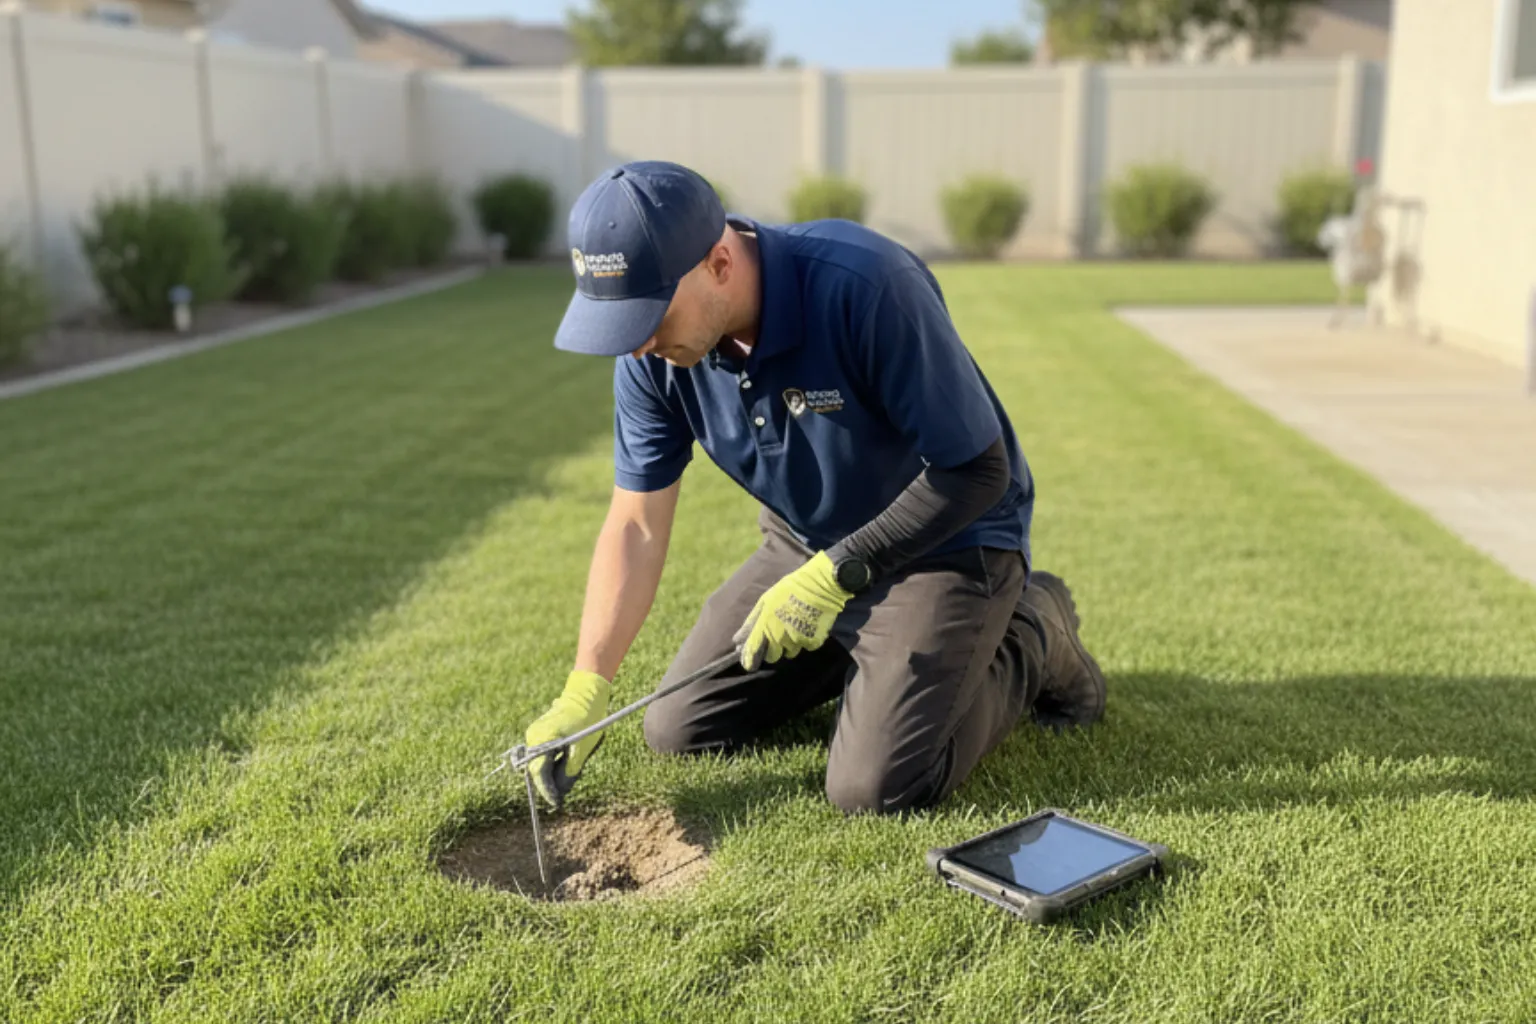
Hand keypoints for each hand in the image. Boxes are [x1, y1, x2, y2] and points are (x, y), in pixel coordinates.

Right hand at [523, 669, 611, 809]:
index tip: (556, 803)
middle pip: (538, 768)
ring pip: (541, 761)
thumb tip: (561, 792)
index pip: (539, 772)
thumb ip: (569, 771)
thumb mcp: (582, 749)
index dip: (547, 790)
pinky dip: (554, 762)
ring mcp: (535, 733)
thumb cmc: (587, 720)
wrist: (586, 694)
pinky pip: (544, 753)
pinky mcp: (541, 731)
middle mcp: (533, 736)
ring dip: (554, 772)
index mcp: (542, 739)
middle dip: (551, 783)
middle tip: (564, 795)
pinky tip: (568, 762)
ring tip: (571, 774)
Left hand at [732, 551, 853, 671]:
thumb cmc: (789, 590)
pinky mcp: (812, 641)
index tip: (749, 665)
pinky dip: (806, 639)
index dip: (749, 660)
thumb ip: (751, 623)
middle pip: (772, 657)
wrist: (819, 585)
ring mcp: (796, 640)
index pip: (753, 651)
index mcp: (765, 625)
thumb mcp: (765, 602)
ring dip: (790, 644)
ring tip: (795, 625)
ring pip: (789, 652)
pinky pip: (806, 647)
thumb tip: (736, 640)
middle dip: (773, 650)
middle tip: (778, 635)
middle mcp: (779, 636)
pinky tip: (807, 625)